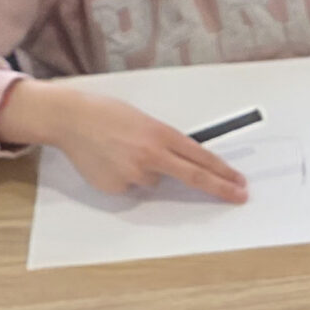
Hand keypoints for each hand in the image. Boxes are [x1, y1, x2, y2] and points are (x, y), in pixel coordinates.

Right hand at [0, 80, 248, 202]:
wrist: (70, 119)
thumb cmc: (107, 114)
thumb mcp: (143, 120)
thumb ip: (163, 142)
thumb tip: (179, 164)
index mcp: (161, 134)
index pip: (201, 158)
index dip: (223, 172)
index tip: (239, 182)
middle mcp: (151, 155)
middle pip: (194, 177)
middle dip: (220, 188)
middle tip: (239, 196)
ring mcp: (134, 173)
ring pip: (154, 181)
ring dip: (146, 170)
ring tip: (122, 151)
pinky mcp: (117, 187)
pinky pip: (132, 186)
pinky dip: (126, 177)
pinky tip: (109, 161)